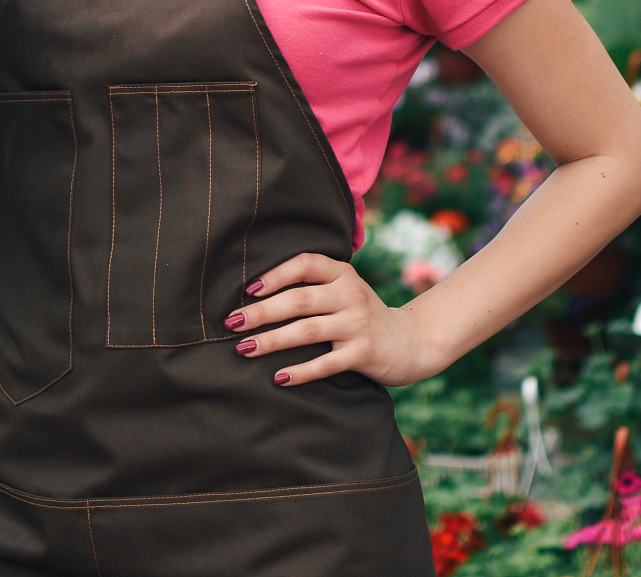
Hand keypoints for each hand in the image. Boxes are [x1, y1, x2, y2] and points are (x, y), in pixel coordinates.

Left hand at [223, 252, 435, 387]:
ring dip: (272, 341)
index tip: (248, 290)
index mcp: (343, 274)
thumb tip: (254, 293)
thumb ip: (312, 285)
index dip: (275, 274)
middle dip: (260, 312)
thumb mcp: (344, 290)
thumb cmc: (362, 314)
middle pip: (299, 300)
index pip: (305, 264)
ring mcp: (358, 324)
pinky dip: (301, 371)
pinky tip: (279, 377)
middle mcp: (351, 294)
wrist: (410, 341)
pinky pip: (327, 363)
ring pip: (307, 331)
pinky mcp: (364, 353)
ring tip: (243, 349)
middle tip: (231, 323)